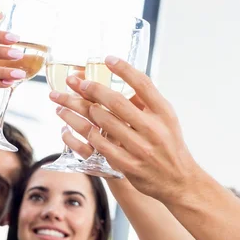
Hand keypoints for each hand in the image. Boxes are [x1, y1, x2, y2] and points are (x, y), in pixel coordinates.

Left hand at [49, 56, 201, 200]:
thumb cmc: (169, 144)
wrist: (177, 180)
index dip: (124, 69)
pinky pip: (97, 146)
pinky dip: (79, 135)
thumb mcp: (166, 119)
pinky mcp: (126, 164)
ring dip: (79, 110)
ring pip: (103, 122)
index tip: (108, 59)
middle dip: (92, 89)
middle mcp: (152, 128)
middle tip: (76, 82)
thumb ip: (146, 101)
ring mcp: (138, 148)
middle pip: (116, 101)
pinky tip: (66, 129)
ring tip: (62, 103)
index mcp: (163, 112)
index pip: (143, 84)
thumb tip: (124, 77)